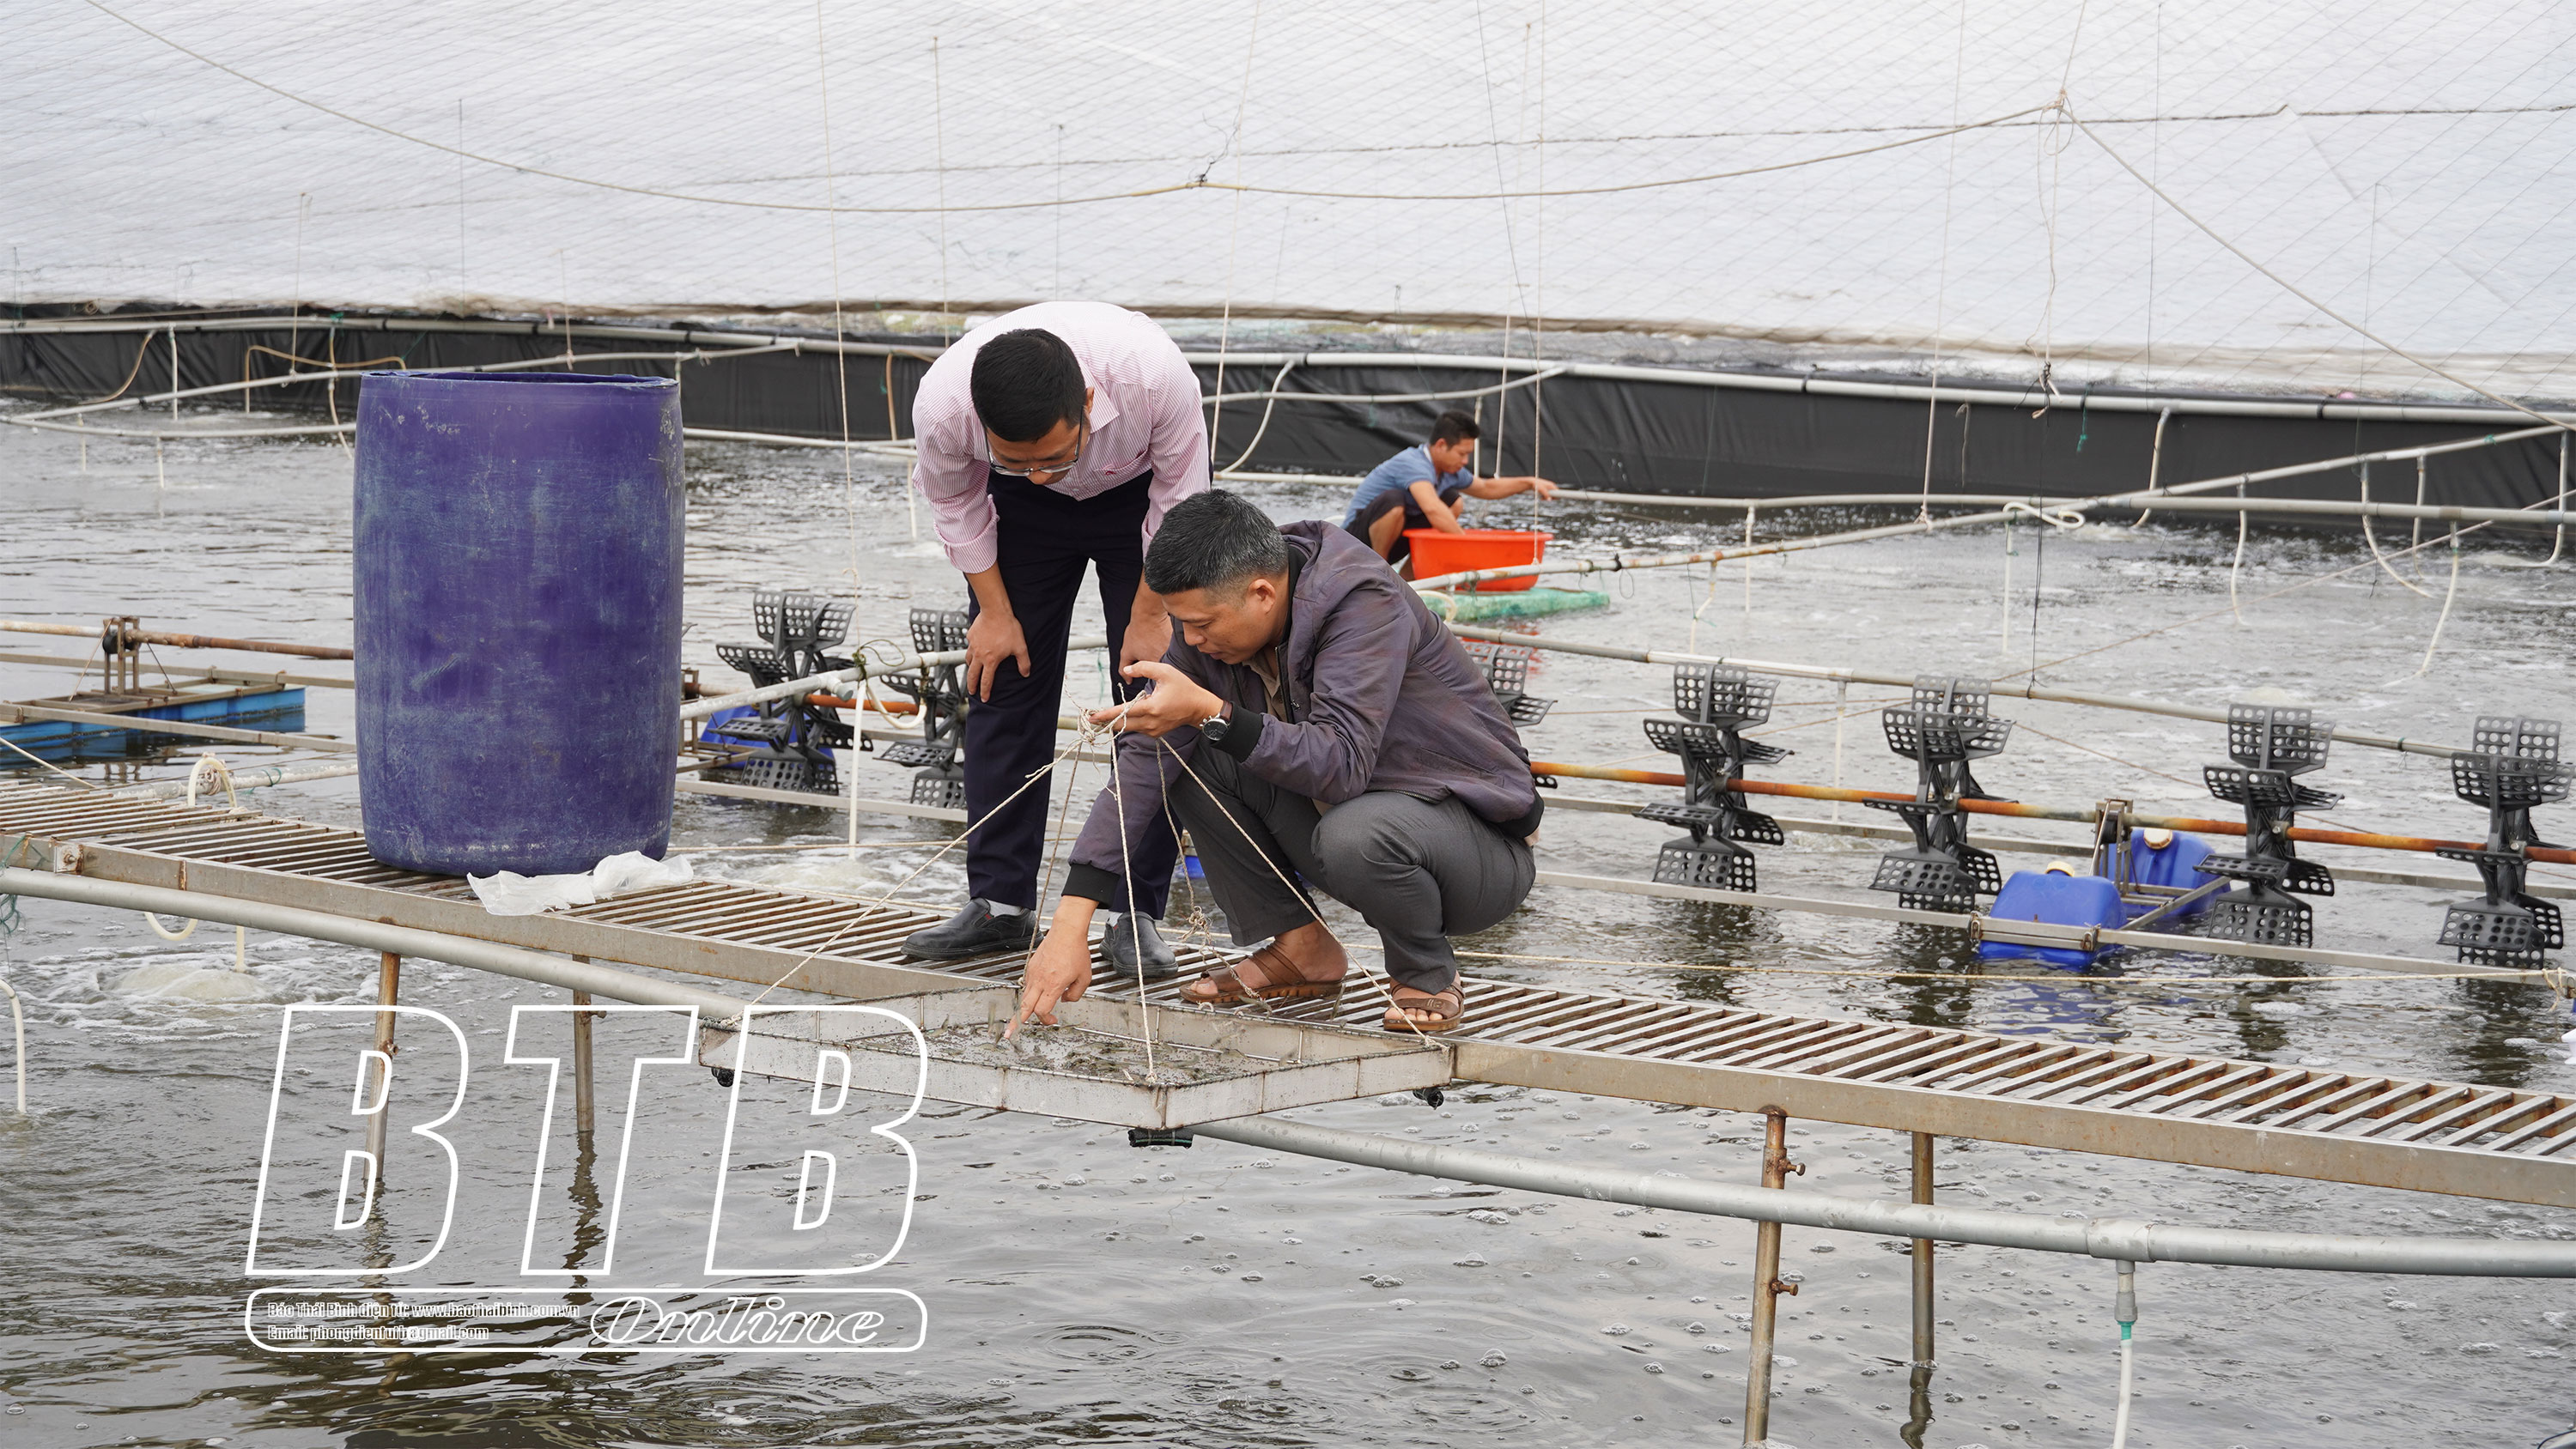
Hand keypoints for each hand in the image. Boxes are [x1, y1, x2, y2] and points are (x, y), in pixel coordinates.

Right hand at [965, 610, 1029, 701]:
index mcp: (991, 660)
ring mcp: (973, 645)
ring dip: (970, 669)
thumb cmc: (1008, 627)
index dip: (985, 691)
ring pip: (968, 661)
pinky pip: (969, 647)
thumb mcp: (1020, 647)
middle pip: (972, 675)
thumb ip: (1023, 662)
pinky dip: (971, 652)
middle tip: (972, 691)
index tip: (985, 698)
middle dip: (972, 685)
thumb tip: (1026, 673)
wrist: (996, 611)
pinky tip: (975, 650)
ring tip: (972, 672)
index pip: (986, 681)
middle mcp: (979, 655)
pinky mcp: (971, 636)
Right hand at [1008, 908, 1097, 1034]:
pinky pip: (1028, 983)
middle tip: (1010, 1033)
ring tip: (1022, 1016)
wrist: (1066, 932)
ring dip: (1025, 1006)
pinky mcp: (1031, 966)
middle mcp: (1040, 980)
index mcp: (1053, 985)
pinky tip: (1039, 992)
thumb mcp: (1084, 978)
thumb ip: (1076, 994)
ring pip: (1025, 995)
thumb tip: (1066, 1000)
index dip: (1046, 1019)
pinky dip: (1031, 991)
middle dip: (1016, 1022)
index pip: (1042, 1010)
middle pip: (1025, 1007)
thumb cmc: (1076, 952)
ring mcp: (1033, 973)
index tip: (1052, 1019)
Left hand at [1087, 661, 1220, 737]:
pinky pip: (1136, 729)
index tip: (1092, 717)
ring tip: (1103, 718)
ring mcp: (1153, 730)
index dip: (1106, 715)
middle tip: (1090, 719)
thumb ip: (1144, 668)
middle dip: (1105, 722)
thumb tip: (1126, 671)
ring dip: (1116, 723)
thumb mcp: (1165, 672)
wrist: (1199, 708)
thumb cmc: (1183, 689)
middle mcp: (1151, 722)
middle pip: (1121, 725)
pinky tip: (1124, 717)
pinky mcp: (1155, 733)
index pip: (1123, 712)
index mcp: (1152, 707)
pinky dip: (1128, 723)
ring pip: (1128, 728)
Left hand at [1120, 609, 1172, 673]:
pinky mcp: (1179, 643)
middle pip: (1163, 670)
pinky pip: (1174, 650)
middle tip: (1150, 653)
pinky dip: (1168, 648)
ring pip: (1169, 660)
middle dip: (1157, 666)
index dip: (1150, 675)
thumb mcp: (1126, 652)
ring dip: (1163, 657)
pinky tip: (1161, 641)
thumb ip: (1124, 669)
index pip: (1155, 678)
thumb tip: (1128, 679)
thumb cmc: (1138, 631)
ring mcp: (1174, 651)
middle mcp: (1167, 660)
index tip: (1146, 667)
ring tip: (1155, 646)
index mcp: (1155, 665)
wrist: (1149, 614)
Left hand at [1531, 477, 1559, 500]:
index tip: (1553, 499)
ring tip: (1541, 498)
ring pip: (1550, 495)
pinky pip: (1547, 495)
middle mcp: (1551, 486)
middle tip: (1545, 499)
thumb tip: (1550, 500)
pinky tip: (1541, 497)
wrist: (1531, 483)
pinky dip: (1544, 497)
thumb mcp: (1542, 490)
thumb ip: (1546, 495)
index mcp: (1552, 485)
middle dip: (1550, 497)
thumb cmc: (1537, 485)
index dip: (1557, 496)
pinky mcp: (1545, 490)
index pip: (1558, 491)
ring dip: (1546, 498)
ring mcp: (1548, 488)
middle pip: (1554, 494)